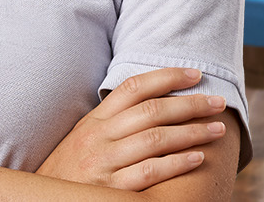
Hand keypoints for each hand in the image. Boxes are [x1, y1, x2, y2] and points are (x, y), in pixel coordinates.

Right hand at [35, 67, 227, 190]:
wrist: (45, 200)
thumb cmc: (73, 168)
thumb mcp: (85, 137)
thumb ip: (112, 120)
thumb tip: (153, 101)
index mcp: (94, 120)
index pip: (133, 88)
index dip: (167, 77)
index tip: (195, 74)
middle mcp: (98, 136)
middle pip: (151, 111)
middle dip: (190, 104)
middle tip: (218, 103)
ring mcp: (103, 162)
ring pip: (155, 139)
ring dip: (192, 132)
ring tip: (217, 129)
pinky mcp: (111, 188)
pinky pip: (150, 172)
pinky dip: (177, 164)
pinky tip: (198, 158)